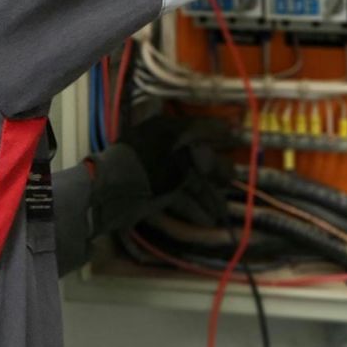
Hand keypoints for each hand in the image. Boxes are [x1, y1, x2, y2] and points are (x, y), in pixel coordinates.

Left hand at [85, 115, 234, 235]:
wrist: (108, 196)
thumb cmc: (144, 169)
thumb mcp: (176, 162)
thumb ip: (200, 158)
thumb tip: (218, 154)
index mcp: (167, 130)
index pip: (198, 127)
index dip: (218, 132)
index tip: (237, 136)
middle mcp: (165, 146)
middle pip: (196, 156)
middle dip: (215, 170)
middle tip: (232, 180)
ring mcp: (161, 170)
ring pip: (190, 179)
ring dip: (207, 194)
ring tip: (223, 210)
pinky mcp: (157, 191)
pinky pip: (181, 195)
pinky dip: (194, 206)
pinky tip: (208, 220)